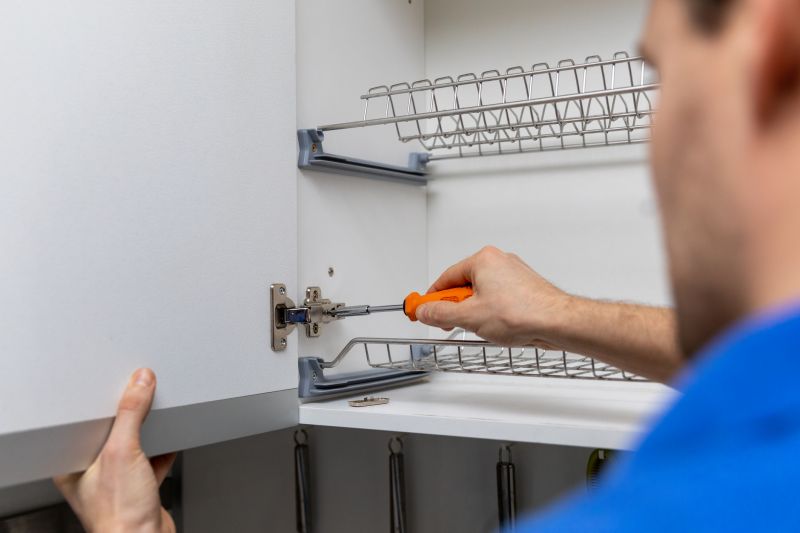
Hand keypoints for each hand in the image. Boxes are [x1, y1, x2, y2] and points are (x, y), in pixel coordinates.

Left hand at [54, 368, 175, 532]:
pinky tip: (170, 440)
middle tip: (140, 394)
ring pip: (133, 444)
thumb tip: (139, 382)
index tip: (119, 383)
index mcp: (73, 463)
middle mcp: (91, 472)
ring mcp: (117, 481)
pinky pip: (151, 459)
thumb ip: (130, 413)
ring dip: (148, 431)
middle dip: (129, 414)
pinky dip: (162, 448)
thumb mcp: (122, 451)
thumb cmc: (118, 514)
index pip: (85, 421)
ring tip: (157, 415)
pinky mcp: (139, 488)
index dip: (100, 401)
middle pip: (112, 430)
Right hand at [416, 246, 570, 346]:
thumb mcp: (469, 317)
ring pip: (482, 294)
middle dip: (455, 308)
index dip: (432, 298)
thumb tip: (425, 311)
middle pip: (463, 286)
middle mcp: (499, 262)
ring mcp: (514, 275)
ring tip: (481, 328)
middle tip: (448, 324)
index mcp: (483, 260)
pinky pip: (498, 299)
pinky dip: (492, 314)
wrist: (557, 322)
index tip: (421, 309)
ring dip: (475, 313)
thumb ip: (440, 314)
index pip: (446, 279)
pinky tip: (497, 328)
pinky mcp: (525, 289)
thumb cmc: (523, 313)